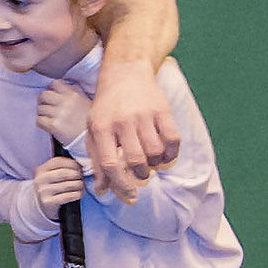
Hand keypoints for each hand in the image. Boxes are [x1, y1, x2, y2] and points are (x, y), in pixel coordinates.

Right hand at [32, 151, 86, 211]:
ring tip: (81, 185)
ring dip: (80, 185)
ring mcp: (43, 191)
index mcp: (41, 169)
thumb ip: (62, 167)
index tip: (80, 168)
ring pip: (69, 185)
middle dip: (78, 175)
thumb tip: (81, 164)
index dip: (73, 163)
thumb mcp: (51, 174)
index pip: (59, 161)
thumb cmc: (52, 186)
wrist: (41, 204)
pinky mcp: (48, 202)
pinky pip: (69, 196)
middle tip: (82, 177)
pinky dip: (78, 194)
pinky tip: (79, 193)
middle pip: (65, 173)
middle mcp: (40, 179)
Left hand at [35, 79, 92, 147]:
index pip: (54, 83)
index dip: (51, 89)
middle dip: (43, 101)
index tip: (52, 96)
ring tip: (49, 118)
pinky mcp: (54, 125)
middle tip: (47, 107)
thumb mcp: (86, 102)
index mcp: (74, 94)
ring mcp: (59, 114)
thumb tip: (62, 87)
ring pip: (40, 108)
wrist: (93, 140)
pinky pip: (39, 121)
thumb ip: (74, 93)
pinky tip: (48, 126)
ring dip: (42, 113)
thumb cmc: (89, 121)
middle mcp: (66, 102)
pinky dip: (41, 123)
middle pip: (43, 95)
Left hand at [83, 59, 181, 198]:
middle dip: (140, 175)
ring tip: (152, 162)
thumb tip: (102, 190)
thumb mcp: (95, 129)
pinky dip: (171, 152)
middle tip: (142, 174)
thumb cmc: (107, 107)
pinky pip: (172, 140)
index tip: (129, 195)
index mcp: (101, 127)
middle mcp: (121, 122)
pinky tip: (165, 153)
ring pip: (154, 152)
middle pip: (134, 160)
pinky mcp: (162, 111)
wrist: (125, 73)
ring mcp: (143, 115)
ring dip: (156, 164)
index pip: (109, 163)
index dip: (119, 183)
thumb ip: (97, 160)